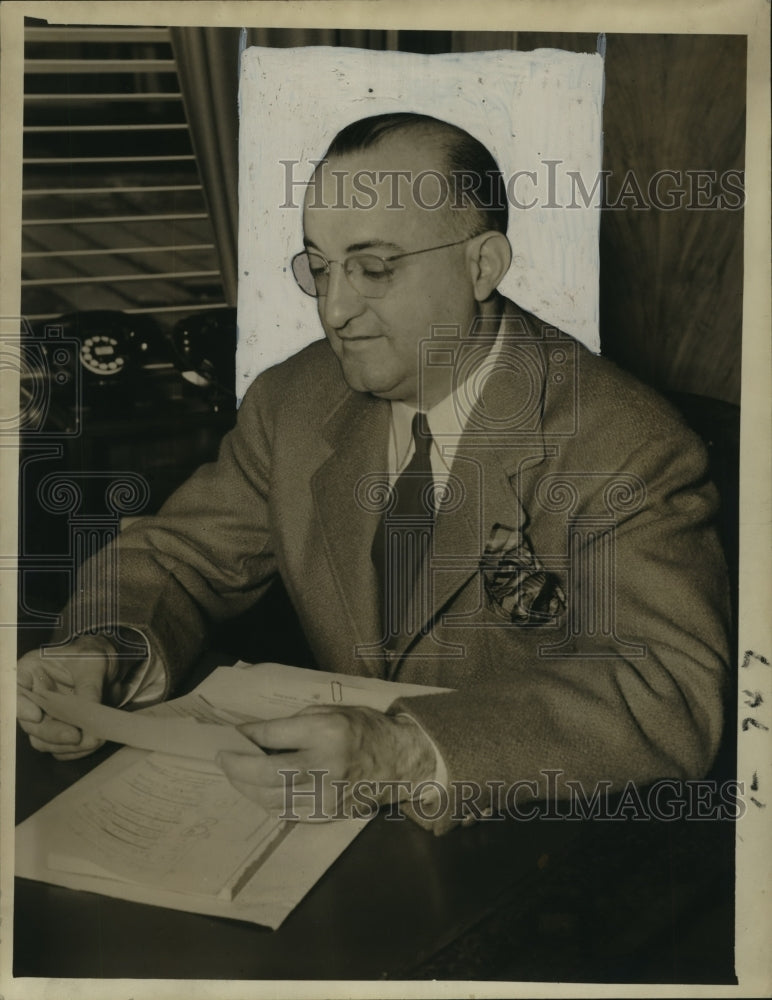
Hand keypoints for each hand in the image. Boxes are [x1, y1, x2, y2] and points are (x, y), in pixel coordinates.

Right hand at [17, 635, 123, 759]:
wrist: (110, 664)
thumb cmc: (94, 655)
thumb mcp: (93, 665)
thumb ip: (89, 690)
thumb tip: (89, 720)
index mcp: (29, 672)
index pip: (13, 692)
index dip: (20, 707)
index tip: (37, 715)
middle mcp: (31, 696)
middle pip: (30, 723)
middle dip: (53, 733)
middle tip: (77, 736)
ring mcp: (44, 715)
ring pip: (43, 740)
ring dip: (66, 746)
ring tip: (92, 740)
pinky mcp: (58, 728)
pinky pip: (60, 748)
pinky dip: (75, 750)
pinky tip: (92, 743)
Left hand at [217, 705, 435, 820]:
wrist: (400, 760)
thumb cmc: (363, 728)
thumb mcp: (330, 711)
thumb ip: (293, 724)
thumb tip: (254, 736)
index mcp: (325, 732)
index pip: (272, 736)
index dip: (245, 737)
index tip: (229, 735)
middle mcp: (324, 766)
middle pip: (265, 775)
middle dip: (236, 768)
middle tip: (222, 759)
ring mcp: (326, 795)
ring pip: (271, 799)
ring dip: (246, 788)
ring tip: (236, 776)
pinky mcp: (327, 814)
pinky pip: (286, 812)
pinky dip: (268, 801)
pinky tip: (260, 791)